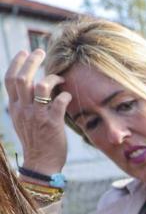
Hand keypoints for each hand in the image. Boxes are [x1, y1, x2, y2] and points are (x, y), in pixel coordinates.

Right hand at [3, 50, 71, 173]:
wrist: (41, 163)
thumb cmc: (36, 141)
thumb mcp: (22, 121)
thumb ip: (24, 104)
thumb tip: (31, 88)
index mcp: (15, 107)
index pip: (10, 79)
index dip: (17, 63)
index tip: (24, 52)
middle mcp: (23, 109)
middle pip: (23, 78)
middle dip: (32, 61)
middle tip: (41, 51)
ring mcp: (37, 116)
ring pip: (41, 87)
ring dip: (52, 77)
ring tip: (60, 77)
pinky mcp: (52, 123)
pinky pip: (59, 101)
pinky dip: (65, 95)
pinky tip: (68, 95)